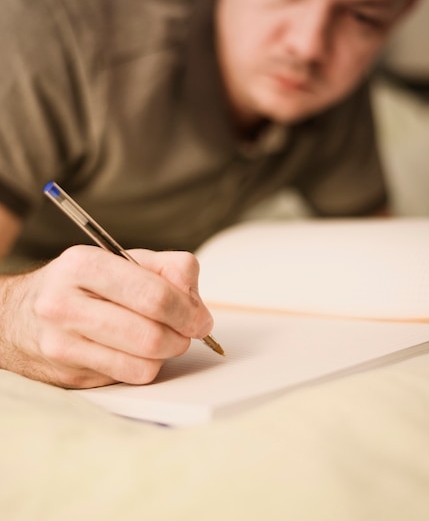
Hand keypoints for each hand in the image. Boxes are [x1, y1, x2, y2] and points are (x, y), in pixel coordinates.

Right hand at [0, 245, 213, 387]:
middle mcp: (65, 305)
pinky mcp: (69, 375)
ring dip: (167, 353)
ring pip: (144, 363)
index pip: (152, 294)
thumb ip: (167, 268)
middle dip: (183, 335)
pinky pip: (130, 377)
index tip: (200, 316)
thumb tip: (195, 301)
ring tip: (164, 338)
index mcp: (82, 265)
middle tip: (191, 330)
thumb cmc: (83, 285)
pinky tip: (136, 350)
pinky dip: (145, 366)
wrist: (19, 316)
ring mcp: (63, 345)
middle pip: (151, 335)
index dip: (187, 309)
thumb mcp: (121, 260)